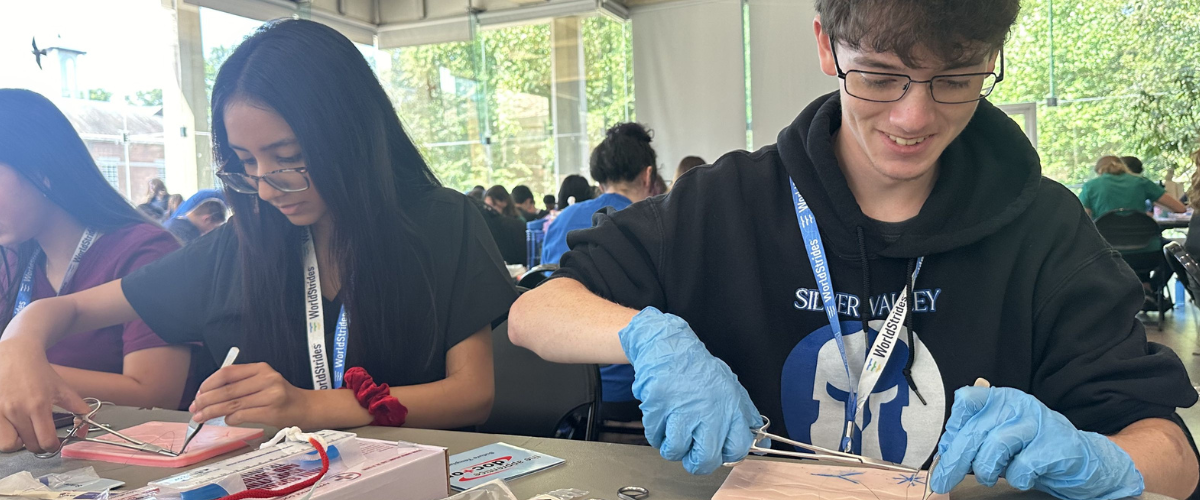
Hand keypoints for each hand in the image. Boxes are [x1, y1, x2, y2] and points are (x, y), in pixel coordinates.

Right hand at [0, 338, 90, 453]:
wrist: (15, 355)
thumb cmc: (39, 372)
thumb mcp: (62, 387)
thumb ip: (77, 406)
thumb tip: (86, 424)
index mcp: (38, 406)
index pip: (46, 441)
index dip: (53, 446)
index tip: (54, 443)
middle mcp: (17, 411)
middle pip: (29, 446)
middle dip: (38, 445)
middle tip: (40, 436)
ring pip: (7, 444)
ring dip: (18, 442)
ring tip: (23, 432)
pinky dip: (4, 434)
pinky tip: (11, 425)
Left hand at [190, 363, 310, 427]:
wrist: (305, 407)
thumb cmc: (280, 395)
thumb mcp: (263, 381)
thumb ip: (240, 384)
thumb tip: (208, 395)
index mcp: (261, 368)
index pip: (228, 373)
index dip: (209, 383)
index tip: (198, 393)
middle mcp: (267, 379)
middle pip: (227, 390)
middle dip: (206, 400)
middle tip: (194, 408)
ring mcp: (271, 395)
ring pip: (232, 404)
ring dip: (212, 412)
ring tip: (201, 417)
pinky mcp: (272, 412)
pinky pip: (243, 415)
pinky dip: (230, 419)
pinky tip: (225, 420)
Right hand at [619, 307, 762, 474]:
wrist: (669, 347)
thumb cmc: (699, 370)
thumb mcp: (732, 388)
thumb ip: (746, 417)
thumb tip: (762, 446)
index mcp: (730, 407)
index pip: (737, 448)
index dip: (727, 455)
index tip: (719, 451)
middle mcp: (708, 410)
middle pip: (705, 459)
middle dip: (696, 463)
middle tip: (692, 453)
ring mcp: (681, 409)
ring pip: (676, 451)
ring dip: (672, 447)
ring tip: (674, 431)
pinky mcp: (658, 408)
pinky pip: (655, 438)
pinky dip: (656, 434)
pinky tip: (662, 419)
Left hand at [930, 385, 1143, 499]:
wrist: (1083, 460)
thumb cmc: (1032, 450)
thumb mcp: (999, 440)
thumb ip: (974, 441)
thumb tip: (943, 455)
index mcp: (1000, 398)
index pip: (966, 400)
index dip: (953, 427)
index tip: (946, 449)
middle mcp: (1017, 405)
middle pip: (975, 430)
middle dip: (955, 461)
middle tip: (942, 482)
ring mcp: (1037, 423)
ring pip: (994, 446)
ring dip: (986, 470)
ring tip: (989, 478)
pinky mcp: (1054, 445)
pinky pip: (1022, 466)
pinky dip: (1016, 479)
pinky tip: (1022, 477)